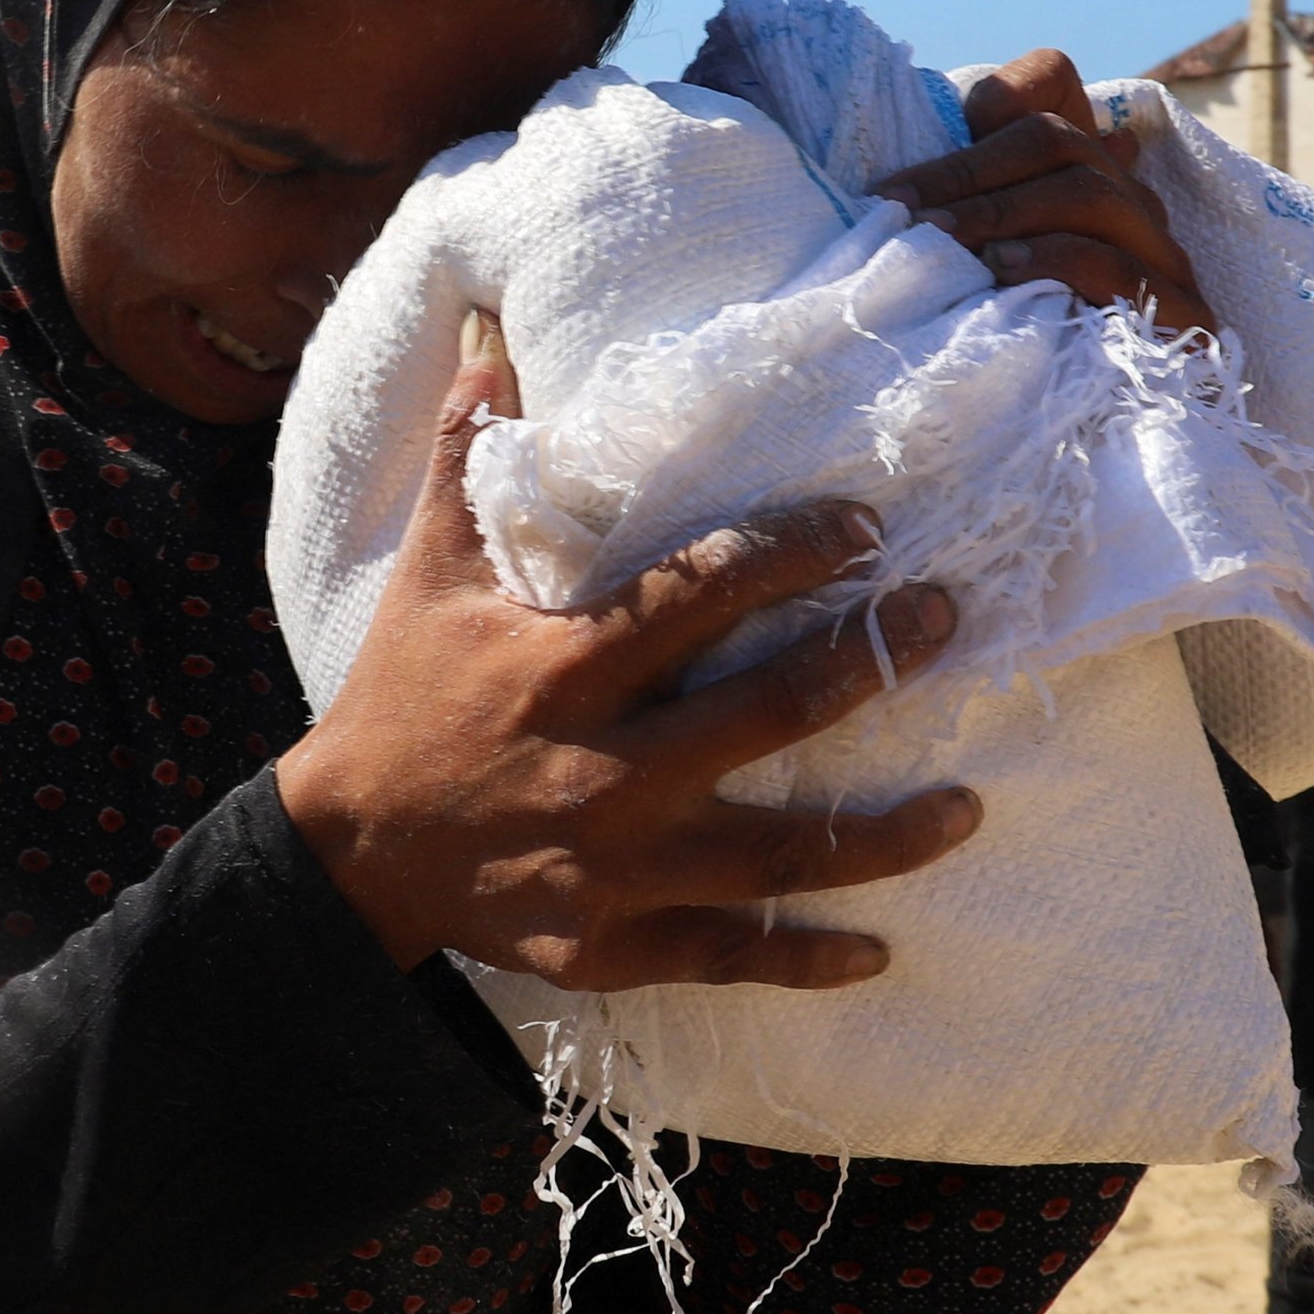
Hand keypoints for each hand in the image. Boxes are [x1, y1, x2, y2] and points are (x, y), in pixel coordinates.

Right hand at [278, 312, 977, 991]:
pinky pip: (726, 955)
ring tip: (968, 806)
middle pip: (769, 713)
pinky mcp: (608, 943)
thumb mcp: (427, 579)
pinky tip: (877, 951)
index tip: (867, 530)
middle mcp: (602, 766)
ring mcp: (613, 865)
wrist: (346, 854)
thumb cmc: (398, 700)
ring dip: (883, 834)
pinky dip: (805, 959)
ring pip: (777, 854)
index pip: (702, 593)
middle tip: (944, 621)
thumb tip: (489, 354)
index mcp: (564, 665)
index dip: (795, 555)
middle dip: (872, 663)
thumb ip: (467, 468)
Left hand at [877, 48, 1217, 336]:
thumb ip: (943, 204)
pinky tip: (1000, 273)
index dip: (990, 100)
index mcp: (1081, 169)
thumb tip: (908, 168)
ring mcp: (1165, 258)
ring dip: (1001, 214)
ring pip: (1094, 194)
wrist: (1063, 446)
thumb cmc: (997, 347)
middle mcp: (1129, 201)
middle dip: (966, 173)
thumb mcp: (961, 267)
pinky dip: (1055, 262)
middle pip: (1060, 142)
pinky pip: (1122, 269)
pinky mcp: (1187, 319)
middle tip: (896, 211)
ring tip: (938, 242)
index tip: (905, 167)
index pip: (1051, 81)